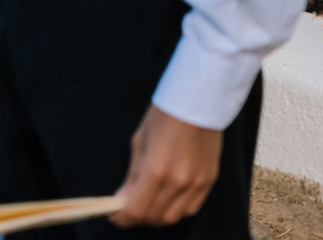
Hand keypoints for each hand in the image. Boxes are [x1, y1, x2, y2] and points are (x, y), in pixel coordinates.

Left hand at [110, 106, 223, 227]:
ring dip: (155, 217)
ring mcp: (196, 184)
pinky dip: (175, 211)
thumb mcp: (138, 143)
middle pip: (153, 218)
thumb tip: (122, 199)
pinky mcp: (209, 183)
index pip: (136, 210)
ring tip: (146, 205)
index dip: (121, 218)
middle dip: (136, 218)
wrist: (196, 103)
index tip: (113, 215)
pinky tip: (166, 200)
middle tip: (126, 209)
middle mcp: (177, 182)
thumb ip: (132, 176)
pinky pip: (190, 209)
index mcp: (155, 170)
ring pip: (172, 218)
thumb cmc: (163, 117)